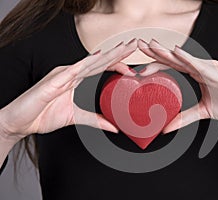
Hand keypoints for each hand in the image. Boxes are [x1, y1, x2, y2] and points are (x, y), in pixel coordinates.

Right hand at [0, 39, 137, 141]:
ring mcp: (62, 75)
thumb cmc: (42, 115)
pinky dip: (85, 65)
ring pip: (89, 62)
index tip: (133, 67)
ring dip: (107, 54)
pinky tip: (97, 58)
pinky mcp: (52, 82)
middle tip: (134, 44)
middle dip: (117, 53)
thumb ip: (94, 120)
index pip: (100, 68)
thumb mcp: (74, 117)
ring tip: (123, 48)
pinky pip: (71, 71)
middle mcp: (70, 73)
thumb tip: (113, 127)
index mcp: (75, 79)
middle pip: (98, 61)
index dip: (116, 64)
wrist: (19, 122)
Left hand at [137, 39, 217, 132]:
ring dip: (167, 52)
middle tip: (138, 45)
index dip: (156, 64)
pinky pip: (202, 65)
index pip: (173, 66)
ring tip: (152, 46)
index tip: (139, 68)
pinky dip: (189, 59)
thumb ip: (185, 117)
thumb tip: (166, 128)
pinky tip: (177, 53)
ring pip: (186, 58)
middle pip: (176, 58)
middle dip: (156, 51)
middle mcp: (203, 68)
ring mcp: (212, 69)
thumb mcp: (204, 112)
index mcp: (199, 73)